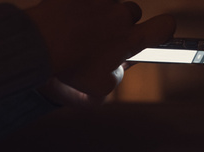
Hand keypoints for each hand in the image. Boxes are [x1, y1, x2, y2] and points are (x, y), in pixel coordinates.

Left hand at [26, 0, 174, 98]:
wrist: (38, 44)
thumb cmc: (69, 69)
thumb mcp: (99, 90)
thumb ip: (116, 78)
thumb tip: (118, 68)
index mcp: (129, 39)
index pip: (165, 26)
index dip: (164, 29)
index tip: (158, 33)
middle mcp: (119, 14)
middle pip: (131, 13)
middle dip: (120, 24)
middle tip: (100, 39)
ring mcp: (98, 0)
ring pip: (107, 3)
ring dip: (97, 13)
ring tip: (76, 30)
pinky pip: (84, 0)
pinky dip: (77, 7)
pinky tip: (65, 20)